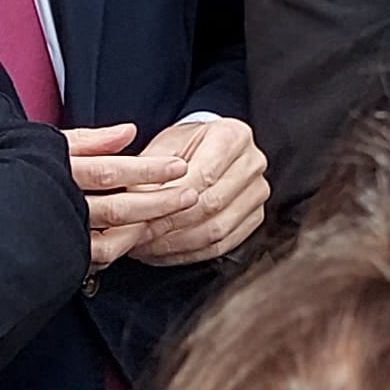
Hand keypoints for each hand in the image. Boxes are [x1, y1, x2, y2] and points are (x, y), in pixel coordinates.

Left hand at [67, 118, 272, 268]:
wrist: (206, 149)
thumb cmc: (184, 146)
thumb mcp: (162, 146)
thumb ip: (149, 171)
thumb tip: (132, 202)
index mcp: (233, 136)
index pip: (203, 175)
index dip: (170, 200)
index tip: (141, 215)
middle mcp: (252, 163)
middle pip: (212, 204)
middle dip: (171, 225)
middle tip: (139, 237)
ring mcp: (257, 192)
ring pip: (218, 230)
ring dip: (178, 244)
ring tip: (147, 248)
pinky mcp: (254, 217)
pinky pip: (223, 244)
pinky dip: (191, 254)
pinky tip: (165, 253)